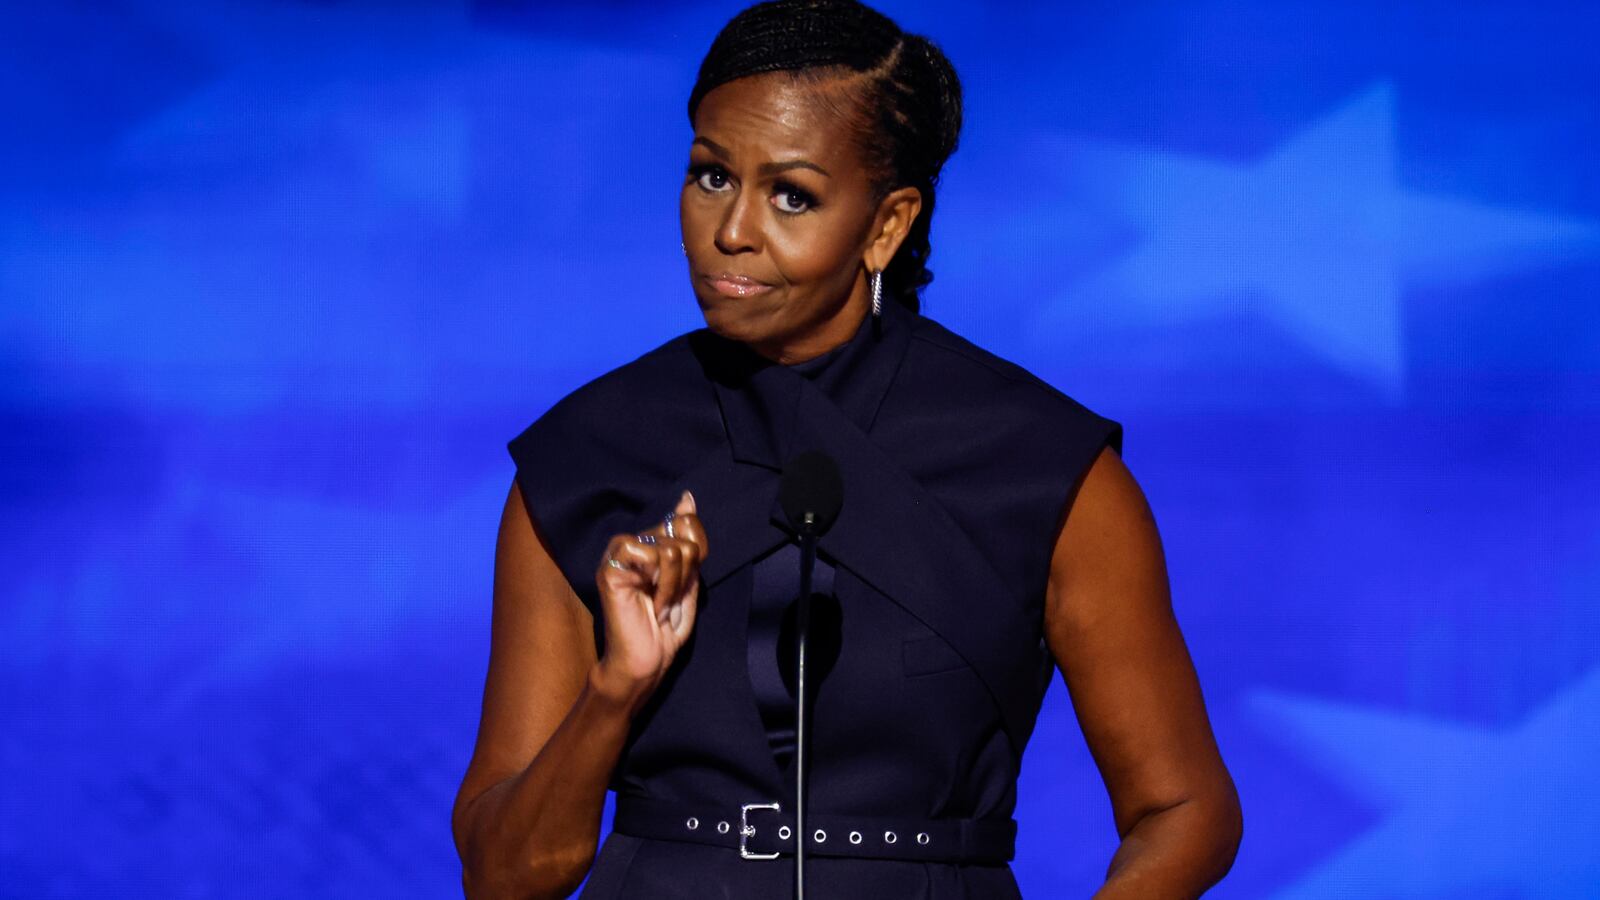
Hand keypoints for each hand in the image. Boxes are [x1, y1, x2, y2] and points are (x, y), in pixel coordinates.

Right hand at [592, 490, 707, 708]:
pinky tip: (651, 603)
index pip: (687, 521)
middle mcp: (634, 543)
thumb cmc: (665, 628)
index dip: (698, 551)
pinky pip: (650, 556)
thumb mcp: (688, 580)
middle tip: (670, 598)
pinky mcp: (610, 568)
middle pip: (683, 534)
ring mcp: (619, 554)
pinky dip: (662, 584)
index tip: (686, 581)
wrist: (645, 662)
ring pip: (671, 548)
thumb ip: (689, 541)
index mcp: (652, 543)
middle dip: (687, 574)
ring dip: (675, 585)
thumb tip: (688, 498)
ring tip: (661, 604)